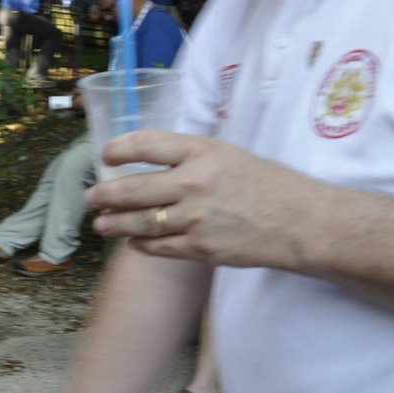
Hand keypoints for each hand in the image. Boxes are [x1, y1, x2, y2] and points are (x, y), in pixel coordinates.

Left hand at [87, 130, 315, 269]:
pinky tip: (132, 242)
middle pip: (133, 189)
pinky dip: (140, 244)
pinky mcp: (201, 247)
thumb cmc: (265, 185)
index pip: (146, 144)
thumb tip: (145, 161)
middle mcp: (195, 182)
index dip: (118, 150)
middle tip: (92, 198)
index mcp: (202, 152)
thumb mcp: (227, 154)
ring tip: (101, 223)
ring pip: (140, 222)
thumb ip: (187, 156)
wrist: (301, 222)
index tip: (106, 155)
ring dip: (114, 223)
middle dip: (105, 195)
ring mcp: (196, 218)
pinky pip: (158, 247)